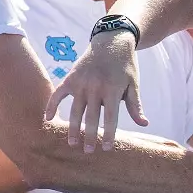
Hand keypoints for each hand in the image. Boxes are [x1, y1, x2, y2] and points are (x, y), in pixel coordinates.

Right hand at [46, 31, 145, 150]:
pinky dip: (52, 105)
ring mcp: (80, 82)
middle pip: (91, 117)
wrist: (112, 40)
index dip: (109, 134)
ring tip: (72, 143)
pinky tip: (48, 119)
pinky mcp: (70, 78)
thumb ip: (135, 105)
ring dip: (73, 128)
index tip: (107, 148)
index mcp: (112, 90)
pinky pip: (58, 94)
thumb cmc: (125, 65)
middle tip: (88, 152)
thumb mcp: (134, 83)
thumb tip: (144, 124)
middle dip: (89, 136)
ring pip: (75, 110)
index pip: (110, 117)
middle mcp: (95, 87)